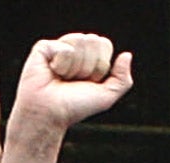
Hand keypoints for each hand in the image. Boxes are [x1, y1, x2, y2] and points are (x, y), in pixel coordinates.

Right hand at [12, 33, 133, 133]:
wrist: (49, 115)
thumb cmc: (73, 108)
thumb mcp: (106, 97)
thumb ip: (122, 79)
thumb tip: (126, 55)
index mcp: (88, 57)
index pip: (104, 44)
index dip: (100, 65)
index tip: (87, 82)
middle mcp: (74, 49)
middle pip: (94, 40)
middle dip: (88, 66)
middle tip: (73, 82)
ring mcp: (58, 47)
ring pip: (80, 41)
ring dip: (75, 67)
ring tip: (61, 79)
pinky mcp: (43, 48)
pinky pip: (64, 48)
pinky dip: (62, 64)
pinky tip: (51, 73)